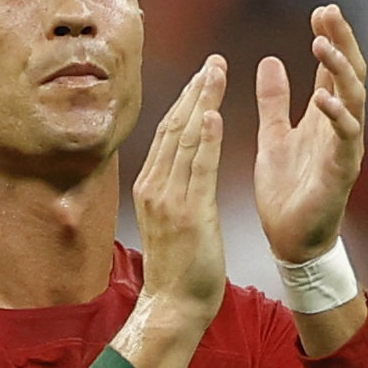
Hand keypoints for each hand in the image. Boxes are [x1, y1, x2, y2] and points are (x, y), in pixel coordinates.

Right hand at [131, 54, 227, 328]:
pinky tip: (214, 113)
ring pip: (186, 140)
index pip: (168, 133)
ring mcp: (169, 199)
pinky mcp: (189, 213)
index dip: (185, 101)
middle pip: (174, 127)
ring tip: (216, 73)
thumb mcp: (171, 222)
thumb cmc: (178, 270)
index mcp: (151, 187)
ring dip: (202, 102)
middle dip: (194, 91)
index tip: (201, 75)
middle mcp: (155, 187)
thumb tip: (181, 170)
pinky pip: (198, 168)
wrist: (173, 306)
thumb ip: (175, 192)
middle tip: (212, 61)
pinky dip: (206, 139)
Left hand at [254, 5, 365, 262]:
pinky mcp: (341, 171)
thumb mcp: (273, 135)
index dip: (330, 39)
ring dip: (339, 70)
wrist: (290, 240)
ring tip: (321, 44)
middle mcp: (341, 127)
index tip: (320, 11)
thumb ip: (275, 101)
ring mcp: (345, 148)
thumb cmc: (286, 190)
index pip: (333, 69)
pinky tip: (322, 97)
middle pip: (350, 74)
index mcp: (325, 118)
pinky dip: (336, 116)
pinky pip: (345, 138)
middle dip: (342, 42)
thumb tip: (271, 61)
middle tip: (329, 12)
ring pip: (354, 99)